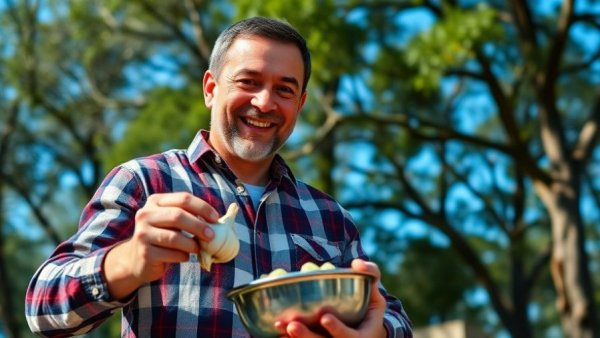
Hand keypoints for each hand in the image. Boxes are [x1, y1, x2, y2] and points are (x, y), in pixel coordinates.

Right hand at [104, 192, 219, 298]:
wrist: (137, 260)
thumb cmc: (163, 237)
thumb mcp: (173, 222)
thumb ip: (191, 215)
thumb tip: (221, 217)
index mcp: (156, 202)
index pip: (183, 198)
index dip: (202, 207)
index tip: (216, 218)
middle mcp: (146, 214)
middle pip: (178, 215)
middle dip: (199, 226)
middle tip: (212, 236)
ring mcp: (143, 233)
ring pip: (174, 237)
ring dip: (192, 244)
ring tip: (198, 248)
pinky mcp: (145, 252)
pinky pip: (171, 254)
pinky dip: (183, 256)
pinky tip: (185, 257)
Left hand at [275, 259, 386, 337]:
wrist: (363, 333)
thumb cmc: (369, 310)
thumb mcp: (375, 294)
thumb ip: (370, 275)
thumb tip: (357, 263)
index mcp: (360, 336)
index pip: (348, 336)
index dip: (337, 329)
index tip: (325, 317)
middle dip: (307, 336)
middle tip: (293, 325)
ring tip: (280, 325)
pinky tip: (277, 329)